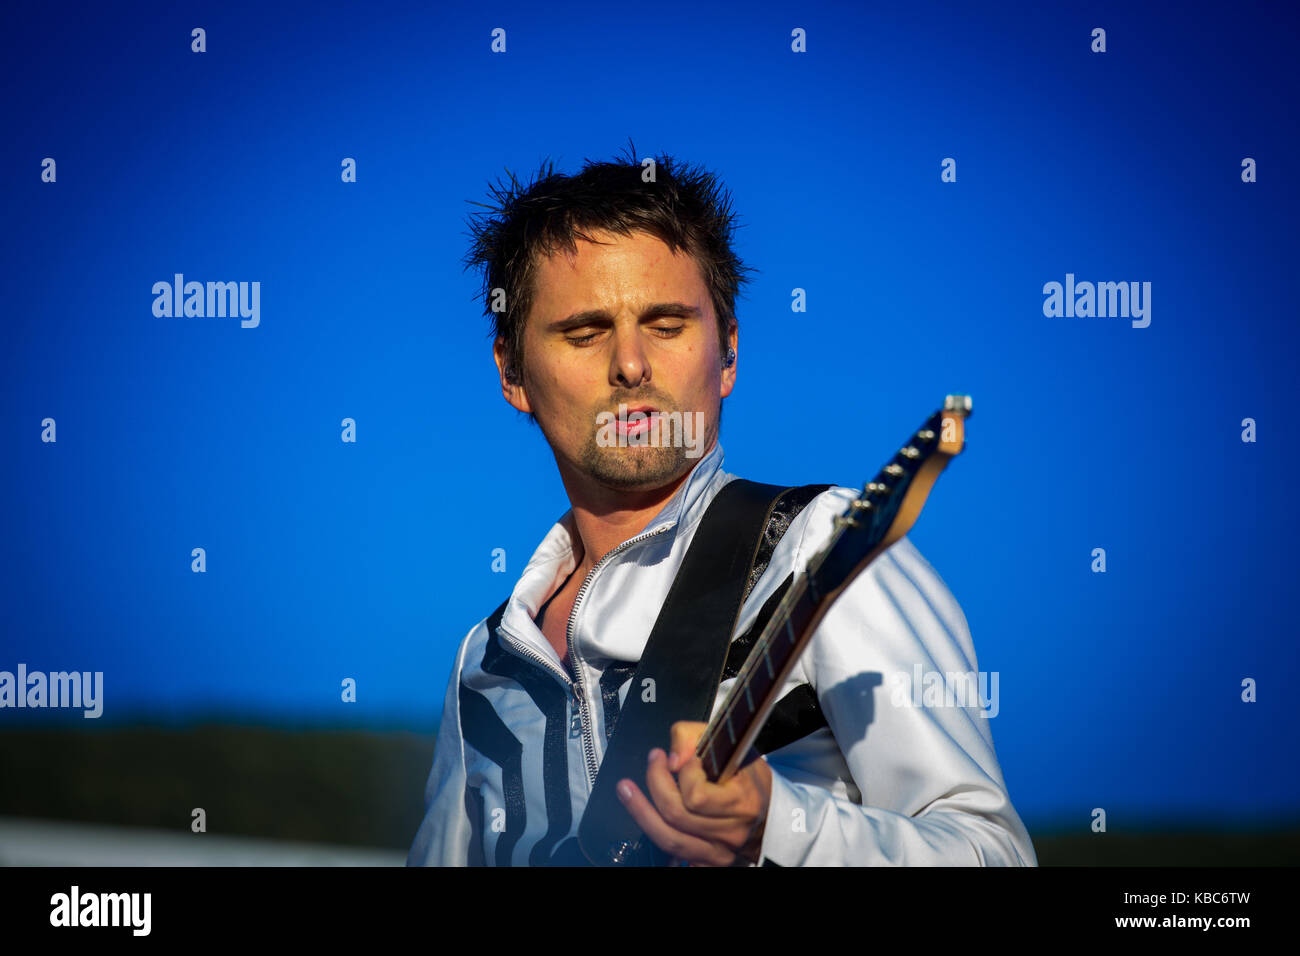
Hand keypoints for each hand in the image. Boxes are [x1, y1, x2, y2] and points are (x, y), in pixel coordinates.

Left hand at [616, 720, 772, 865]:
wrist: (772, 815)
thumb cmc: (750, 778)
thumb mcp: (731, 744)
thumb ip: (695, 737)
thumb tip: (673, 758)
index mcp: (741, 801)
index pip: (697, 794)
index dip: (684, 771)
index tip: (682, 757)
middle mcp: (730, 832)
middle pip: (676, 815)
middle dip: (654, 784)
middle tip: (653, 761)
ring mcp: (719, 852)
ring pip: (669, 838)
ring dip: (640, 811)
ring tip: (625, 790)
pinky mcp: (709, 863)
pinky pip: (675, 857)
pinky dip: (658, 837)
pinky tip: (647, 818)